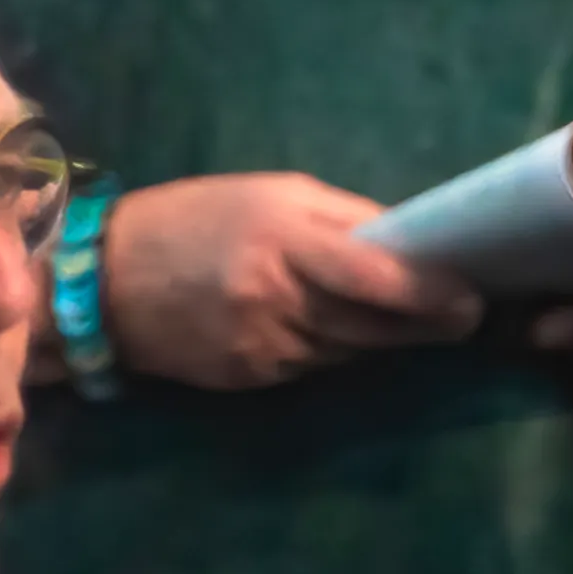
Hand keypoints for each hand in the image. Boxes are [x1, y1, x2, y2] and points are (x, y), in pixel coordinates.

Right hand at [101, 172, 482, 391]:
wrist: (100, 279)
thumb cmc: (191, 218)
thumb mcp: (266, 193)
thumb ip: (339, 219)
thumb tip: (410, 244)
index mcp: (281, 238)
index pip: (376, 276)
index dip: (432, 293)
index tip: (472, 297)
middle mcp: (276, 298)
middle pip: (375, 324)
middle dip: (424, 323)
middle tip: (461, 315)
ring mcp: (264, 346)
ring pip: (349, 350)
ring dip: (378, 336)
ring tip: (398, 317)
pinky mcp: (252, 380)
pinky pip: (314, 366)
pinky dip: (329, 348)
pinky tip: (320, 327)